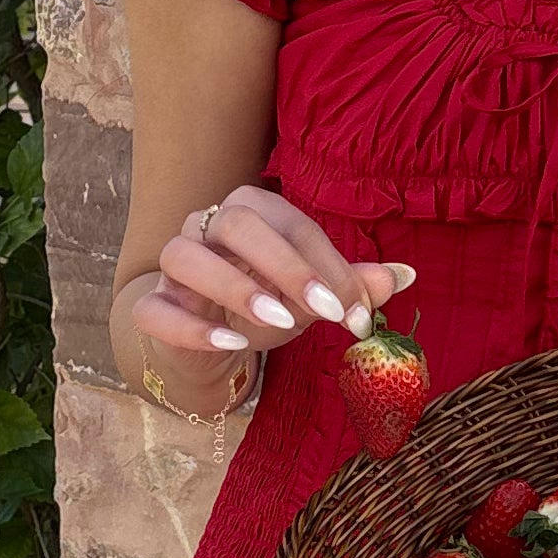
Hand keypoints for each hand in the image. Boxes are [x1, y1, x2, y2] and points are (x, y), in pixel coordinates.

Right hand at [125, 184, 415, 367]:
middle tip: (327, 311)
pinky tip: (231, 344)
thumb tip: (406, 275)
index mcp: (251, 212)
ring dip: (235, 287)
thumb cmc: (265, 306)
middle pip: (236, 222)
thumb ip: (351, 285)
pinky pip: (155, 310)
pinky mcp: (151, 309)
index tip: (356, 313)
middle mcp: (206, 228)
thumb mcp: (310, 297)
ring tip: (281, 321)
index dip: (328, 266)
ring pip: (184, 255)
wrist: (211, 344)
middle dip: (287, 266)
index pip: (292, 224)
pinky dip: (191, 327)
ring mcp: (172, 268)